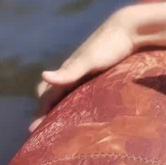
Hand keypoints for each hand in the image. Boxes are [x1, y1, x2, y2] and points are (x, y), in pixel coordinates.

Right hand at [29, 8, 138, 131]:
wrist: (131, 30)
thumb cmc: (110, 44)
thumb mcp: (89, 60)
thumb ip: (69, 71)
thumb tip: (44, 75)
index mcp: (67, 70)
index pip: (46, 95)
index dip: (40, 112)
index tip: (34, 131)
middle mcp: (73, 73)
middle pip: (52, 95)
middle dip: (46, 112)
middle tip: (44, 133)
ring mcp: (85, 74)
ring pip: (65, 93)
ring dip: (59, 108)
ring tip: (60, 127)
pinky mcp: (98, 74)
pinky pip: (81, 91)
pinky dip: (75, 102)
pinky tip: (83, 112)